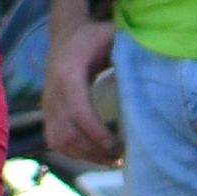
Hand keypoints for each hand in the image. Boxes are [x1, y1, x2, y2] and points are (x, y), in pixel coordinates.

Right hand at [41, 18, 122, 164]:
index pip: (78, 110)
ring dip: (84, 155)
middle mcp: (53, 91)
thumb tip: (150, 79)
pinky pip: (55, 140)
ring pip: (59, 140)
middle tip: (120, 158)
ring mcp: (47, 104)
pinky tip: (94, 154)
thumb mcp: (113, 37)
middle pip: (67, 132)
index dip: (96, 132)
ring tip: (111, 160)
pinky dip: (73, 152)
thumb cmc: (94, 38)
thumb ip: (129, 54)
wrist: (66, 35)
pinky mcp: (46, 112)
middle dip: (93, 150)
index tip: (117, 146)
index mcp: (69, 73)